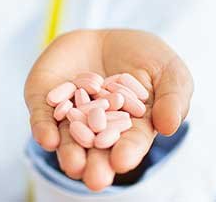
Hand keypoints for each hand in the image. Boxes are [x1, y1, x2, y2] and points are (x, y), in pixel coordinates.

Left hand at [24, 29, 191, 190]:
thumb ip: (173, 98)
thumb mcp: (169, 71)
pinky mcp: (46, 99)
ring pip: (67, 139)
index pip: (129, 142)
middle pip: (96, 149)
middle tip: (95, 179)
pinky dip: (43, 127)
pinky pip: (42, 115)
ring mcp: (70, 115)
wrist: (108, 35)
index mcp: (130, 129)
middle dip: (95, 165)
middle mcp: (97, 129)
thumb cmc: (146, 58)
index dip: (127, 152)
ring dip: (69, 153)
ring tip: (73, 165)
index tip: (123, 161)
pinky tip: (48, 139)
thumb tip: (169, 127)